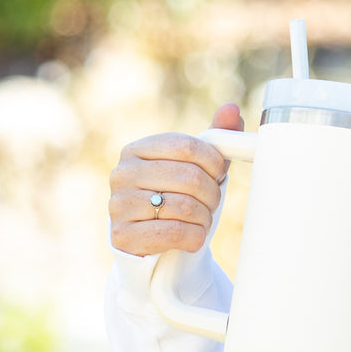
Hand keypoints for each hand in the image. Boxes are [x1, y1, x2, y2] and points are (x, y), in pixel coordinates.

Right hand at [109, 103, 243, 256]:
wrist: (155, 242)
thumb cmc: (177, 196)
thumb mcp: (197, 166)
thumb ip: (215, 137)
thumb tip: (232, 109)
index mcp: (137, 149)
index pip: (187, 146)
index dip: (214, 162)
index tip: (219, 174)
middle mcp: (122, 173)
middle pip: (190, 178)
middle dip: (212, 194)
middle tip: (211, 202)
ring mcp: (118, 205)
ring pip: (185, 207)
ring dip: (204, 217)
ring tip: (200, 219)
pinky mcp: (123, 235)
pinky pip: (174, 232)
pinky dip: (194, 237)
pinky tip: (192, 237)